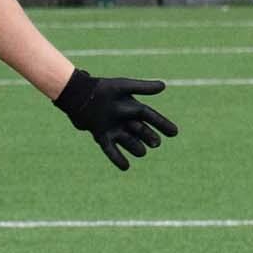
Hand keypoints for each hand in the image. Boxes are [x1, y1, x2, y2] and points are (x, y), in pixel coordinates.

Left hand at [55, 69, 177, 169]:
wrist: (78, 95)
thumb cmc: (101, 89)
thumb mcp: (123, 86)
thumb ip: (142, 87)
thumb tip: (164, 86)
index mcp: (132, 107)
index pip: (151, 117)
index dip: (163, 124)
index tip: (175, 133)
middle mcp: (125, 120)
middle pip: (142, 131)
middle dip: (150, 137)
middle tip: (156, 143)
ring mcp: (114, 129)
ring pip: (129, 142)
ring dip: (135, 147)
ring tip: (142, 151)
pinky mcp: (102, 136)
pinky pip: (112, 150)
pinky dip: (118, 159)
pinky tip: (125, 167)